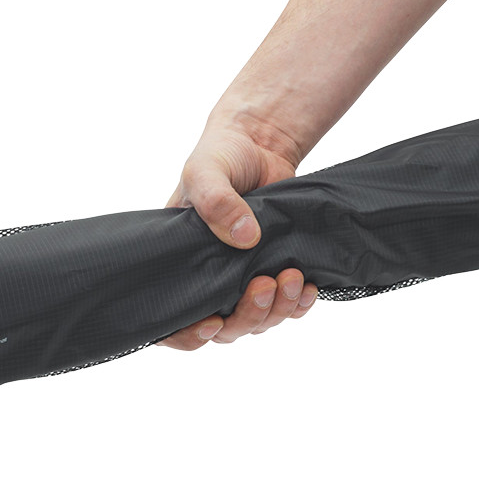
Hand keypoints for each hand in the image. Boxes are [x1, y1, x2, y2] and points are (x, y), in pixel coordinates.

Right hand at [158, 112, 317, 349]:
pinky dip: (299, 304)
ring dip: (277, 310)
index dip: (187, 335)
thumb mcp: (206, 170)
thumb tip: (245, 238)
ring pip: (257, 322)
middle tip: (265, 284)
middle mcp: (208, 278)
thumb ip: (216, 201)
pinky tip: (307, 286)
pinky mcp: (275, 270)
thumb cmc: (220, 155)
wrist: (261, 143)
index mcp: (178, 262)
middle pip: (224, 329)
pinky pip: (288, 307)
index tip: (212, 323)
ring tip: (292, 276)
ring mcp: (242, 278)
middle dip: (247, 316)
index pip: (170, 319)